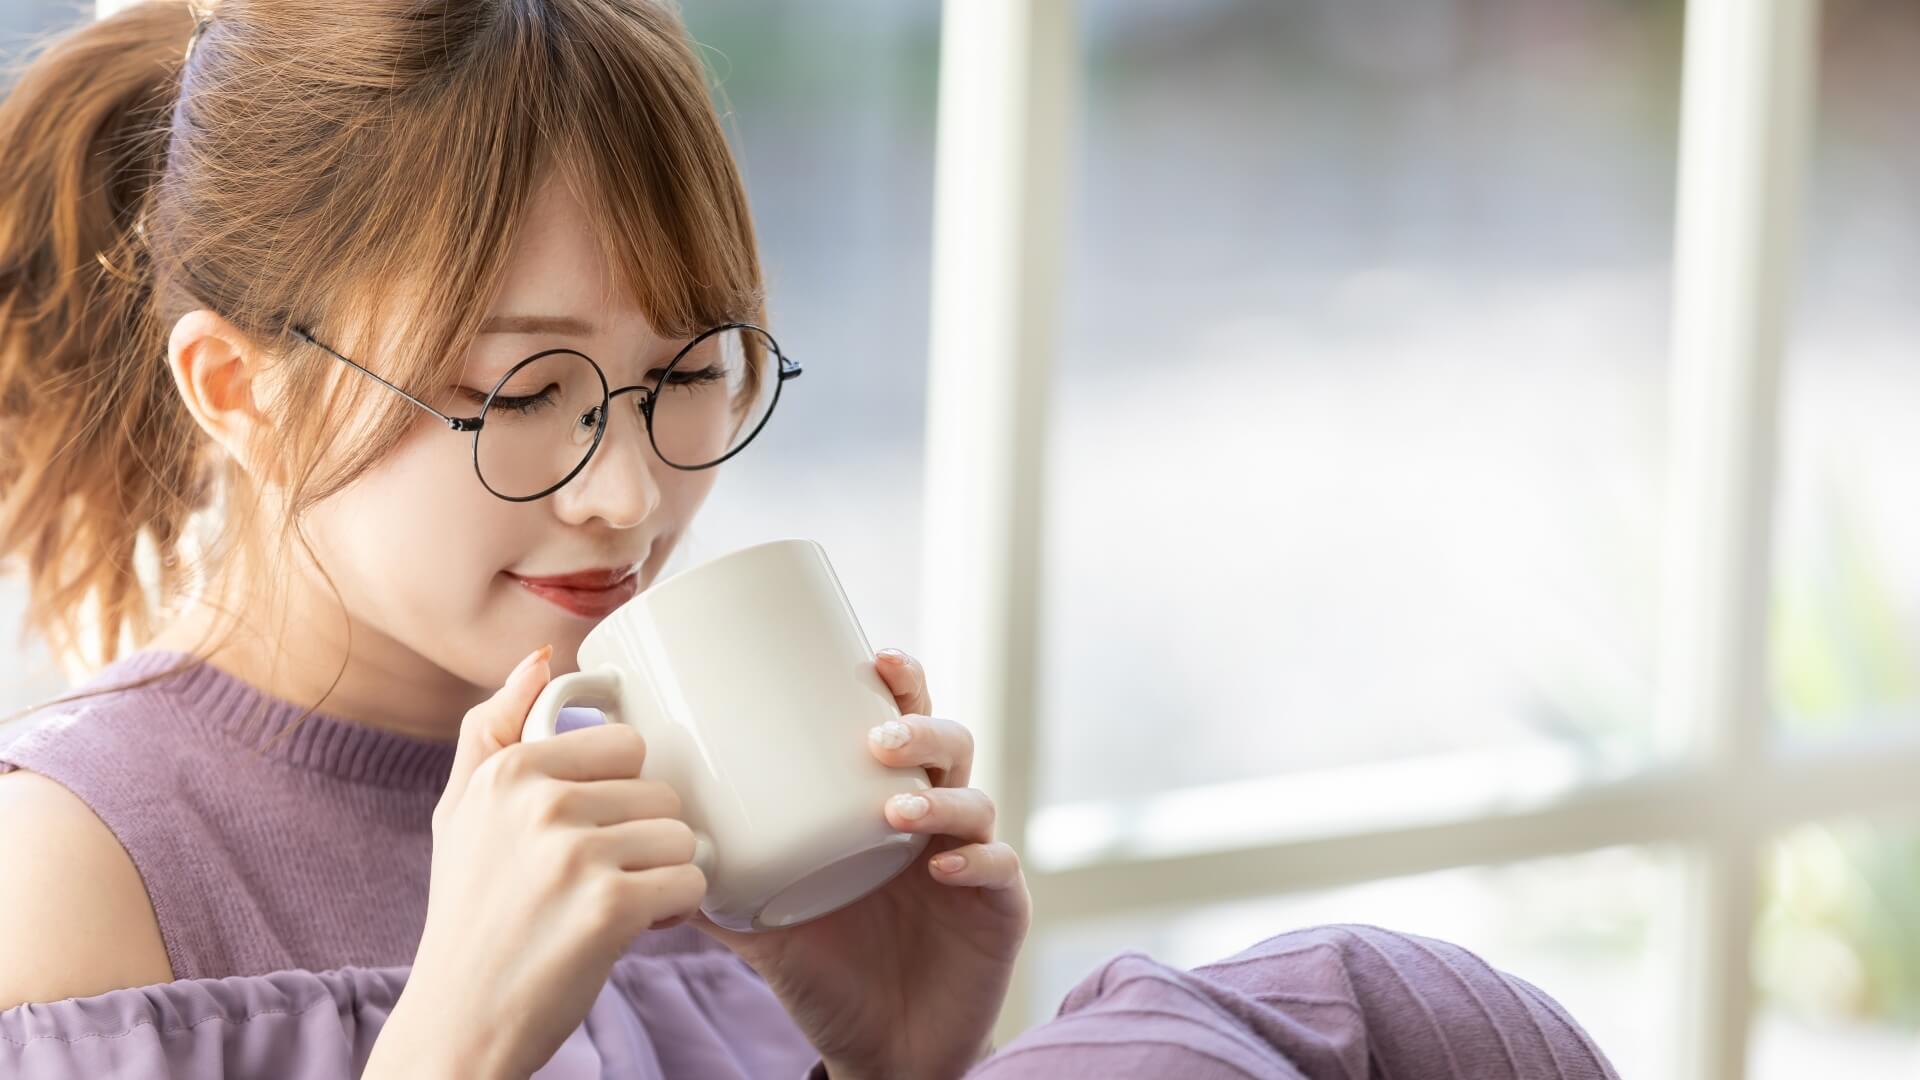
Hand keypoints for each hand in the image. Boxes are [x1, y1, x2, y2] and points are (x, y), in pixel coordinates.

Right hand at [374, 646, 706, 1079]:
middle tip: (601, 877)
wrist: (461, 1020)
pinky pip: (692, 881)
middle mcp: (540, 801)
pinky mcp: (610, 906)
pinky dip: (674, 911)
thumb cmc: (471, 914)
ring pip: (682, 835)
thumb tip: (539, 658)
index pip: (625, 744)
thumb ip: (492, 727)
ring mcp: (575, 852)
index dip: (619, 794)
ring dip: (662, 875)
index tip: (588, 833)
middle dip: (644, 837)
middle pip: (660, 790)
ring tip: (614, 904)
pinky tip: (632, 929)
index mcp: (509, 768)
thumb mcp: (460, 812)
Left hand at [688, 649, 1030, 1079]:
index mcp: (884, 806)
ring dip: (938, 798)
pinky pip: (999, 870)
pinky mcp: (1000, 910)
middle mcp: (936, 823)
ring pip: (975, 801)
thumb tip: (648, 840)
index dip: (898, 684)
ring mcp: (973, 863)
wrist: (881, 1055)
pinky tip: (942, 865)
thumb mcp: (762, 924)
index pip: (901, 726)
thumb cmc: (828, 972)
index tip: (870, 655)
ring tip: (895, 810)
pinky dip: (975, 859)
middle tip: (878, 736)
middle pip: (949, 746)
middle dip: (920, 728)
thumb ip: (715, 882)